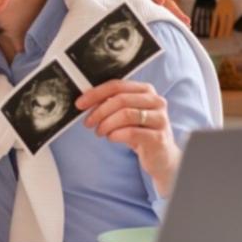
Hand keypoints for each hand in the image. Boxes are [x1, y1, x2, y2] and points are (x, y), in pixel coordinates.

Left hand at [76, 79, 180, 196]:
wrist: (161, 156)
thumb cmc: (140, 132)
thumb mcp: (126, 115)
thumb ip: (111, 105)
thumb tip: (86, 101)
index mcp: (146, 90)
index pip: (117, 85)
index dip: (96, 94)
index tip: (80, 104)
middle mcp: (156, 101)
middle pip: (121, 99)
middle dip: (99, 111)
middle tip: (88, 122)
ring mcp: (160, 118)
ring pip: (126, 114)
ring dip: (106, 124)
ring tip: (100, 132)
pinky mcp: (159, 137)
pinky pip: (132, 132)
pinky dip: (116, 135)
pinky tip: (111, 138)